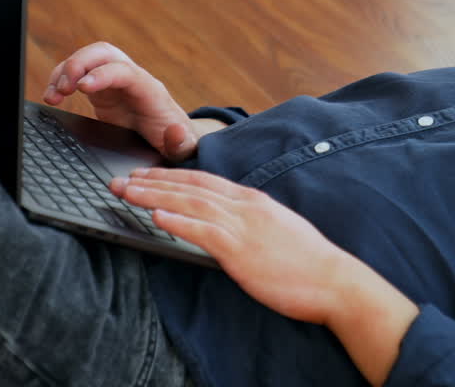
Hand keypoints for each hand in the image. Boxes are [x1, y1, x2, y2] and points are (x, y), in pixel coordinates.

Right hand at [44, 42, 197, 160]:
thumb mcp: (184, 147)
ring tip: (53, 95)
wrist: (171, 137)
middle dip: (80, 64)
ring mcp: (115, 82)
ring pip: (88, 59)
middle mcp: (132, 79)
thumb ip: (181, 143)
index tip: (82, 87)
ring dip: (66, 71)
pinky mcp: (102, 90)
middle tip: (63, 88)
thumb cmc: (176, 141)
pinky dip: (61, 80)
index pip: (126, 71)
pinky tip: (52, 97)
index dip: (103, 74)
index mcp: (151, 91)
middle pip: (105, 53)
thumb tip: (177, 132)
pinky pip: (78, 75)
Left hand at [112, 168, 418, 385]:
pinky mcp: (241, 250)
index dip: (171, 175)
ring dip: (154, 196)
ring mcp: (243, 226)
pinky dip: (177, 221)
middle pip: (190, 186)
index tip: (146, 174)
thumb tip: (227, 227)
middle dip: (152, 181)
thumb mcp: (276, 231)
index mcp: (252, 200)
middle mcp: (245, 206)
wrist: (334, 280)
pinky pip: (203, 231)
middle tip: (121, 179)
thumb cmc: (308, 262)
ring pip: (190, 203)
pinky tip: (155, 216)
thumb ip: (250, 224)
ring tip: (126, 192)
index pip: (203, 180)